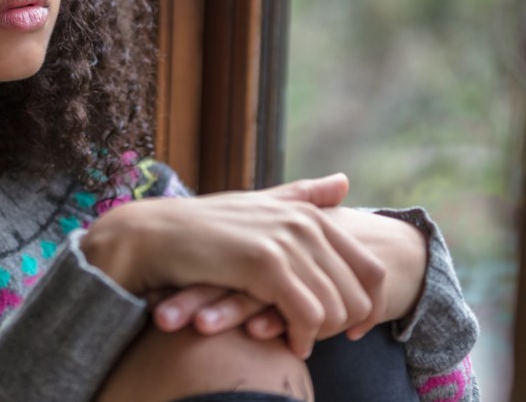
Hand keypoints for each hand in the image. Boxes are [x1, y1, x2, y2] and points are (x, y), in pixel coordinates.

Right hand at [147, 209, 427, 343]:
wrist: (154, 236)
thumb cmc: (203, 228)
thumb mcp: (260, 206)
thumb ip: (302, 197)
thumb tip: (344, 182)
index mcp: (309, 214)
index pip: (371, 269)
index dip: (370, 306)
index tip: (355, 331)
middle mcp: (305, 223)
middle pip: (358, 293)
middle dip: (345, 326)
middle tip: (320, 340)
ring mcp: (287, 241)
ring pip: (335, 307)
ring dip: (321, 335)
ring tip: (299, 342)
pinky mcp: (265, 264)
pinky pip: (307, 315)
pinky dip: (302, 337)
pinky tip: (288, 344)